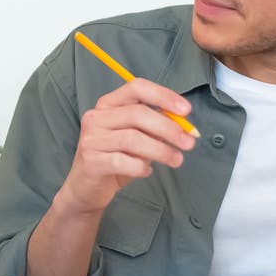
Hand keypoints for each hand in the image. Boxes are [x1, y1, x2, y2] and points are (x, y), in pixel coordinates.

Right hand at [56, 78, 195, 214]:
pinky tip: (147, 171)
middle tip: (189, 143)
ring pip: (132, 139)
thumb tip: (185, 126)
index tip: (186, 110)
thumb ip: (155, 127)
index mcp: (108, 104)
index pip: (136, 88)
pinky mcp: (92, 162)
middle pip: (137, 114)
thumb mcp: (136, 137)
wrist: (86, 188)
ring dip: (161, 150)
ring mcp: (91, 140)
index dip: (163, 96)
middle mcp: (96, 118)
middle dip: (168, 128)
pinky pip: (124, 162)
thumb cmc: (116, 158)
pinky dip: (141, 167)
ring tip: (177, 160)